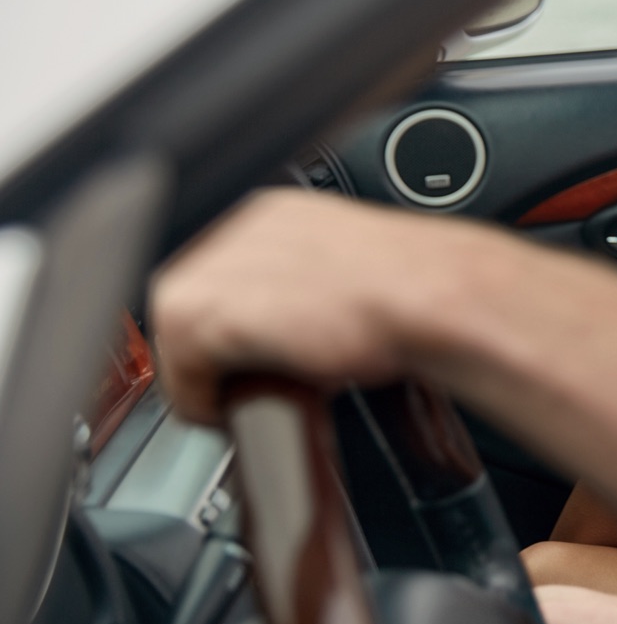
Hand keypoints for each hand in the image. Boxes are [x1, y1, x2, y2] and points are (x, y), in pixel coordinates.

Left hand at [150, 188, 481, 424]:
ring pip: (179, 336)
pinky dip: (202, 401)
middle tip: (247, 384)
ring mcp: (214, 268)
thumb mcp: (357, 276)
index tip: (254, 356)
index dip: (238, 323)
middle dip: (216, 350)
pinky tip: (239, 408)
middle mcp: (238, 230)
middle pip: (193, 301)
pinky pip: (179, 376)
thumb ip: (314, 287)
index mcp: (278, 214)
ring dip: (207, 375)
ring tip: (248, 397)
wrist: (430, 298)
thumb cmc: (419, 292)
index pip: (227, 273)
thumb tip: (299, 331)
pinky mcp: (201, 314)